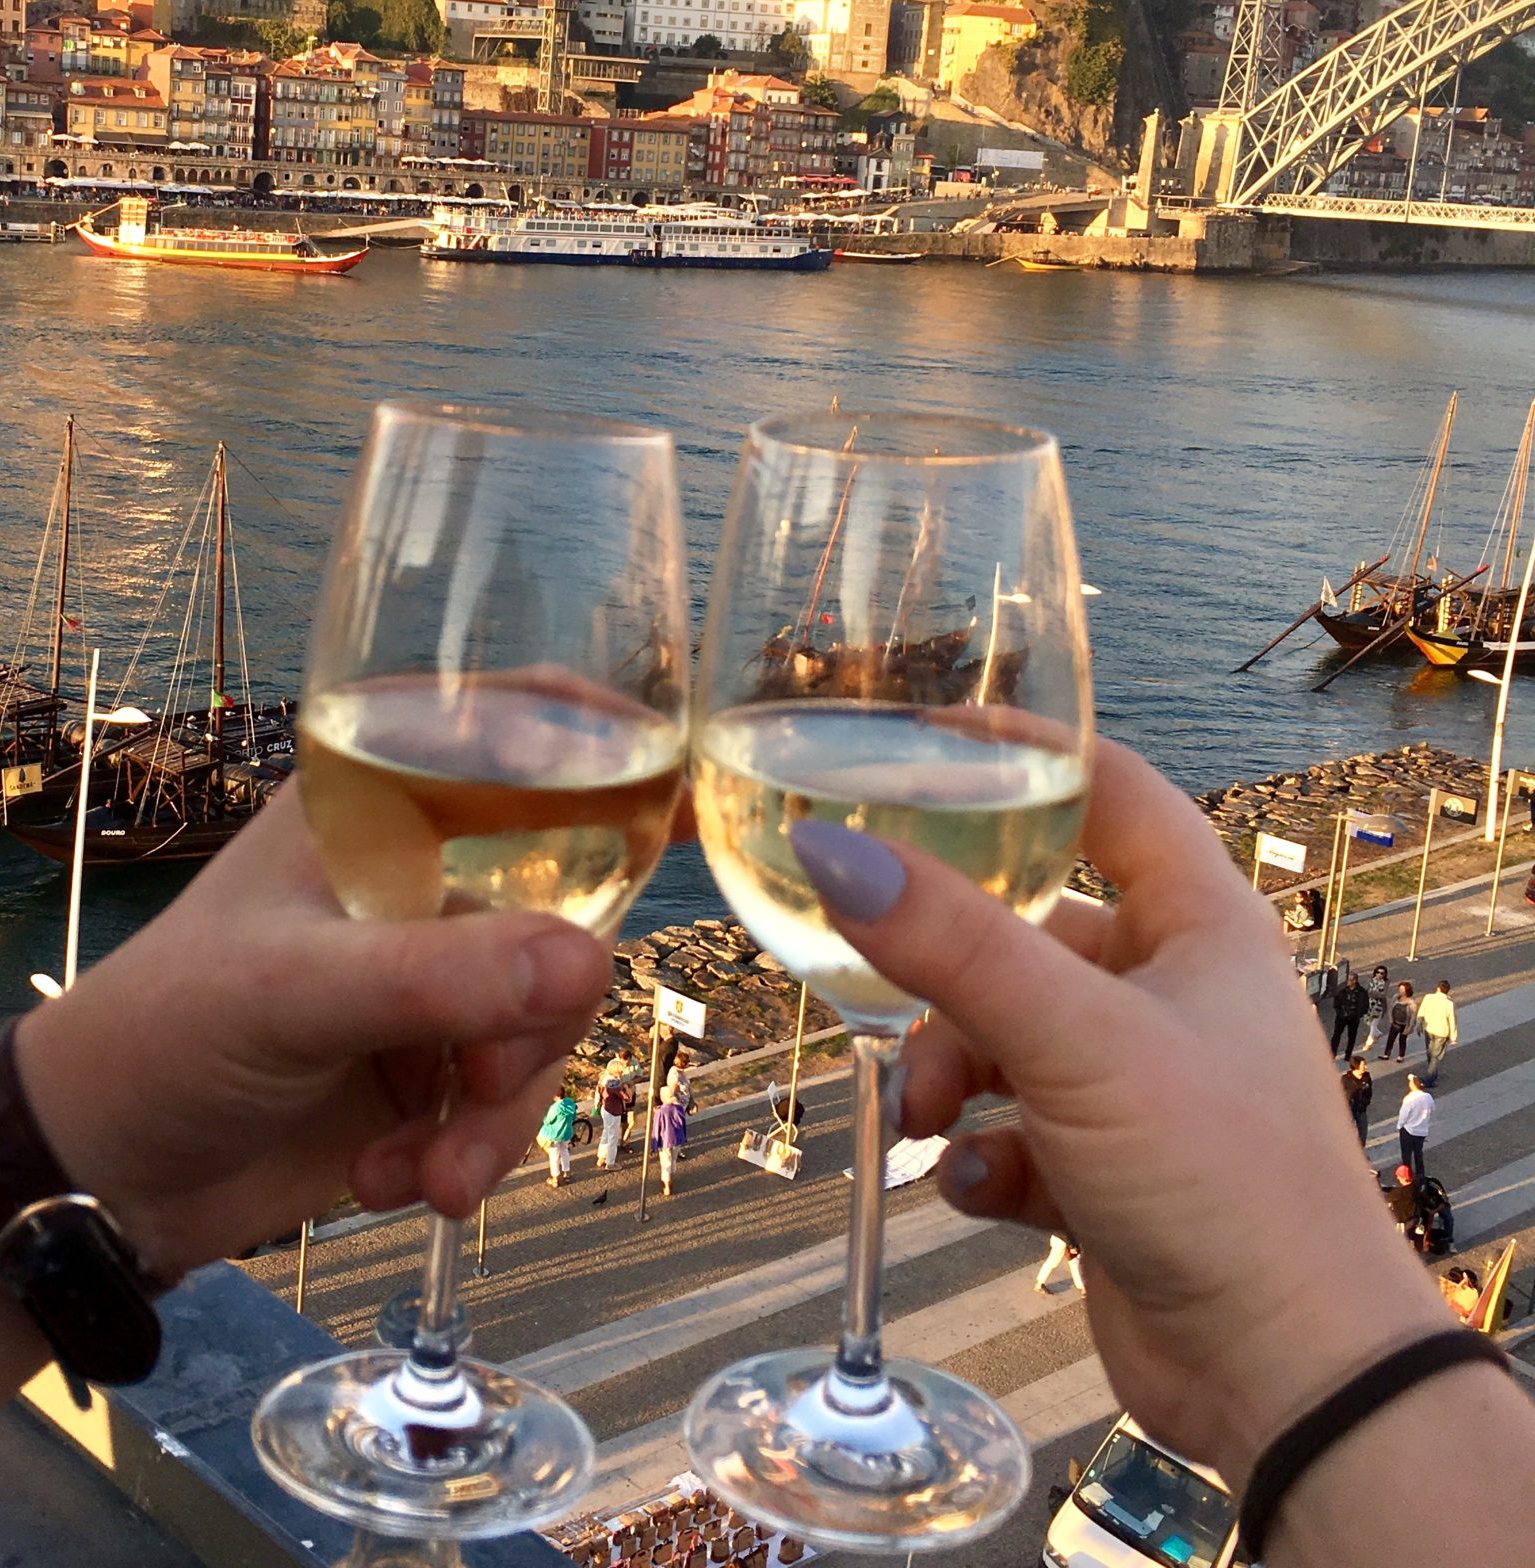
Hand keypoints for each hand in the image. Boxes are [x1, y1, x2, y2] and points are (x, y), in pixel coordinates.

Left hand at [15, 781, 611, 1277]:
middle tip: (493, 1086)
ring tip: (437, 1176)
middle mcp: (418, 881)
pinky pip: (507, 1100)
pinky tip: (398, 1182)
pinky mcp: (427, 1072)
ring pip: (542, 1024)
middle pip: (560, 911)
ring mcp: (427, 980)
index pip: (510, 737)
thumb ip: (437, 977)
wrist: (100, 1177)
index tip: (683, 800)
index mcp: (377, 809)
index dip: (604, 747)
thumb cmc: (169, 1033)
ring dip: (503, 1112)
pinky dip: (471, 1151)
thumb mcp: (294, 992)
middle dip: (539, 1018)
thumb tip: (590, 962)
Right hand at [790, 739, 1451, 1483]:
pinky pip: (1011, 1130)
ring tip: (927, 1123)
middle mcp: (1173, 990)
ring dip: (949, 1074)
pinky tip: (976, 1188)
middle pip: (1025, 928)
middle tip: (882, 988)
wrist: (1289, 1379)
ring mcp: (1141, 1084)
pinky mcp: (1110, 1170)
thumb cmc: (1218, 1177)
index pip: (1110, 791)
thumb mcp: (1072, 1038)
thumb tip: (824, 846)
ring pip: (1004, 1036)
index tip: (923, 734)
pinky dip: (980, 1153)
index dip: (1025, 751)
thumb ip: (948, 942)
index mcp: (1200, 923)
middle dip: (945, 971)